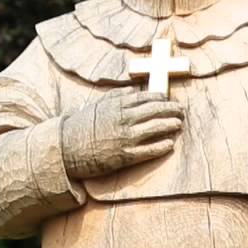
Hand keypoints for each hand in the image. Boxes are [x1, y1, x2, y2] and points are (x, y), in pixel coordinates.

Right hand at [59, 87, 183, 179]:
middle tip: (181, 111)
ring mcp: (125, 138)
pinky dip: (162, 146)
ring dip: (170, 125)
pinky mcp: (125, 156)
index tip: (168, 100)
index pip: (146, 97)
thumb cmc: (81, 125)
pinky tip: (170, 144)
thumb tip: (133, 91)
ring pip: (156, 128)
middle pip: (156, 111)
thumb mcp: (97, 105)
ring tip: (178, 124)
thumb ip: (116, 97)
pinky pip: (149, 150)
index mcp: (117, 105)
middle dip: (171, 110)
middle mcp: (124, 119)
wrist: (67, 148)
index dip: (161, 98)